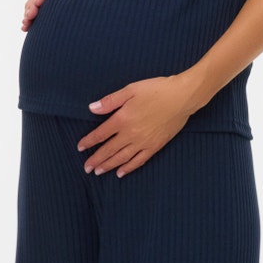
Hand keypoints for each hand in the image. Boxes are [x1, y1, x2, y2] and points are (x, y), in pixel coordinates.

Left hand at [77, 77, 196, 176]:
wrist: (182, 97)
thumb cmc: (156, 90)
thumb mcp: (130, 90)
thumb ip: (110, 101)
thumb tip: (92, 109)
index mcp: (122, 119)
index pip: (100, 134)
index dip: (89, 142)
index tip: (80, 148)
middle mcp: (131, 134)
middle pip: (109, 150)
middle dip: (96, 160)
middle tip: (86, 168)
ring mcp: (143, 142)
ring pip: (122, 158)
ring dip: (108, 166)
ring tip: (98, 171)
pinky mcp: (155, 146)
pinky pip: (139, 161)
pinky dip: (128, 168)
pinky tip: (120, 172)